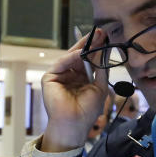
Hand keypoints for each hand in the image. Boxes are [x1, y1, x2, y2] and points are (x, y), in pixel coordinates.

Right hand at [40, 34, 110, 152]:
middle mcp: (69, 76)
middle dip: (90, 44)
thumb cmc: (86, 110)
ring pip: (71, 57)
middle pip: (79, 56)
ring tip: (95, 38)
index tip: (106, 37)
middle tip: (101, 32)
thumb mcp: (99, 86)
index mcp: (80, 79)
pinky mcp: (50, 78)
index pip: (88, 60)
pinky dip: (71, 57)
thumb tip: (104, 50)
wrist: (74, 124)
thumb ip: (100, 68)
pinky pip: (61, 63)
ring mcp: (59, 76)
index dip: (96, 49)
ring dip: (83, 47)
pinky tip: (82, 52)